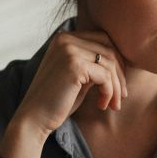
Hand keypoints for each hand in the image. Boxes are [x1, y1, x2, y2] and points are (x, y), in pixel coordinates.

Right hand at [0, 30, 126, 157]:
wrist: (34, 119)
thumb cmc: (57, 101)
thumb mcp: (78, 77)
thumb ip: (93, 64)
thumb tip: (122, 62)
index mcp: (64, 38)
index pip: (103, 39)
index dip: (117, 61)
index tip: (119, 85)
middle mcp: (65, 39)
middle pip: (109, 48)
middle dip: (120, 73)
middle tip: (121, 96)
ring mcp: (69, 50)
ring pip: (110, 63)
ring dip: (116, 87)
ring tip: (113, 104)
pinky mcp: (74, 66)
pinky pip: (105, 76)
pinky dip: (109, 92)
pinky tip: (102, 105)